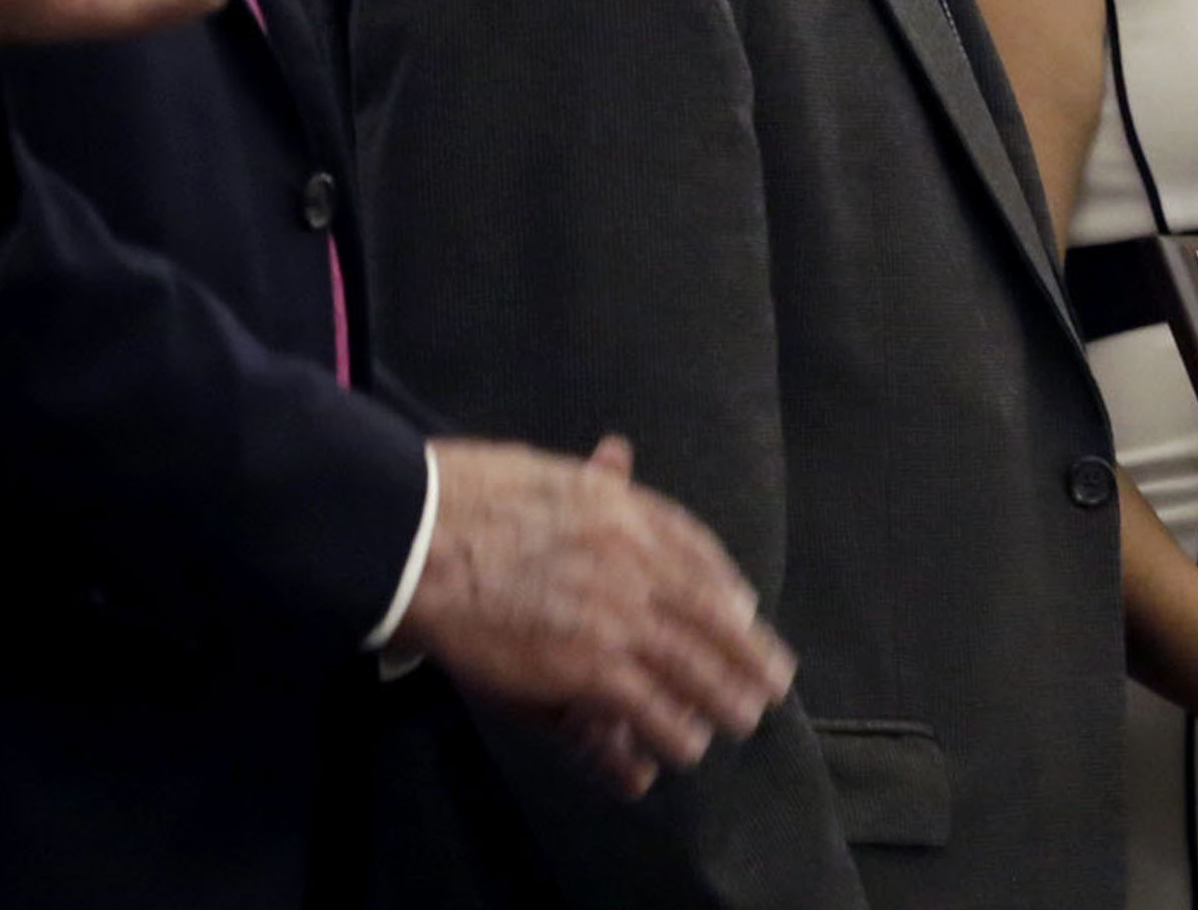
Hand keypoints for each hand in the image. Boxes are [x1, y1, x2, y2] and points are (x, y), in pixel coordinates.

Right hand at [396, 436, 795, 798]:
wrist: (423, 535)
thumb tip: (619, 453)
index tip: (747, 611)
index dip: (728, 588)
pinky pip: (647, 702)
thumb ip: (593, 477)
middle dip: (748, 652)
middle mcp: (636, 559)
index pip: (699, 551)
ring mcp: (617, 613)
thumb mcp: (548, 473)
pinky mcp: (588, 663)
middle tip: (775, 681)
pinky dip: (673, 726)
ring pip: (691, 663)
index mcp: (628, 509)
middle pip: (710, 614)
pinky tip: (688, 744)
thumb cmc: (470, 500)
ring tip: (744, 720)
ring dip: (724, 696)